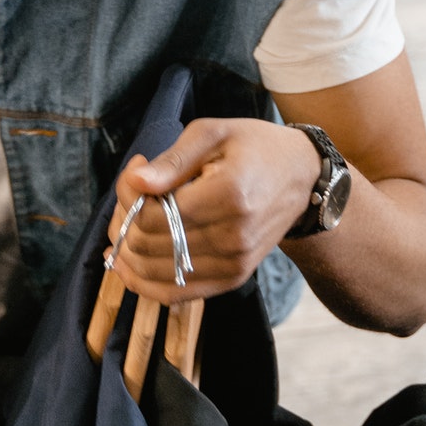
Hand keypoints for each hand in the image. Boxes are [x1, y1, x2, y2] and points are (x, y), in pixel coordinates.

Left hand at [105, 117, 322, 303]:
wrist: (301, 177)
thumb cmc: (254, 147)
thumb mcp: (214, 133)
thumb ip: (173, 160)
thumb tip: (136, 181)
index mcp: (229, 195)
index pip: (155, 215)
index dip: (129, 195)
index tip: (135, 171)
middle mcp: (234, 238)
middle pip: (151, 246)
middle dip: (124, 220)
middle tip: (131, 194)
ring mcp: (235, 263)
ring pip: (157, 273)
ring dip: (129, 252)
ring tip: (128, 222)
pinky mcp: (233, 278)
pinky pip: (177, 293)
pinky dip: (145, 282)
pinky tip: (127, 264)